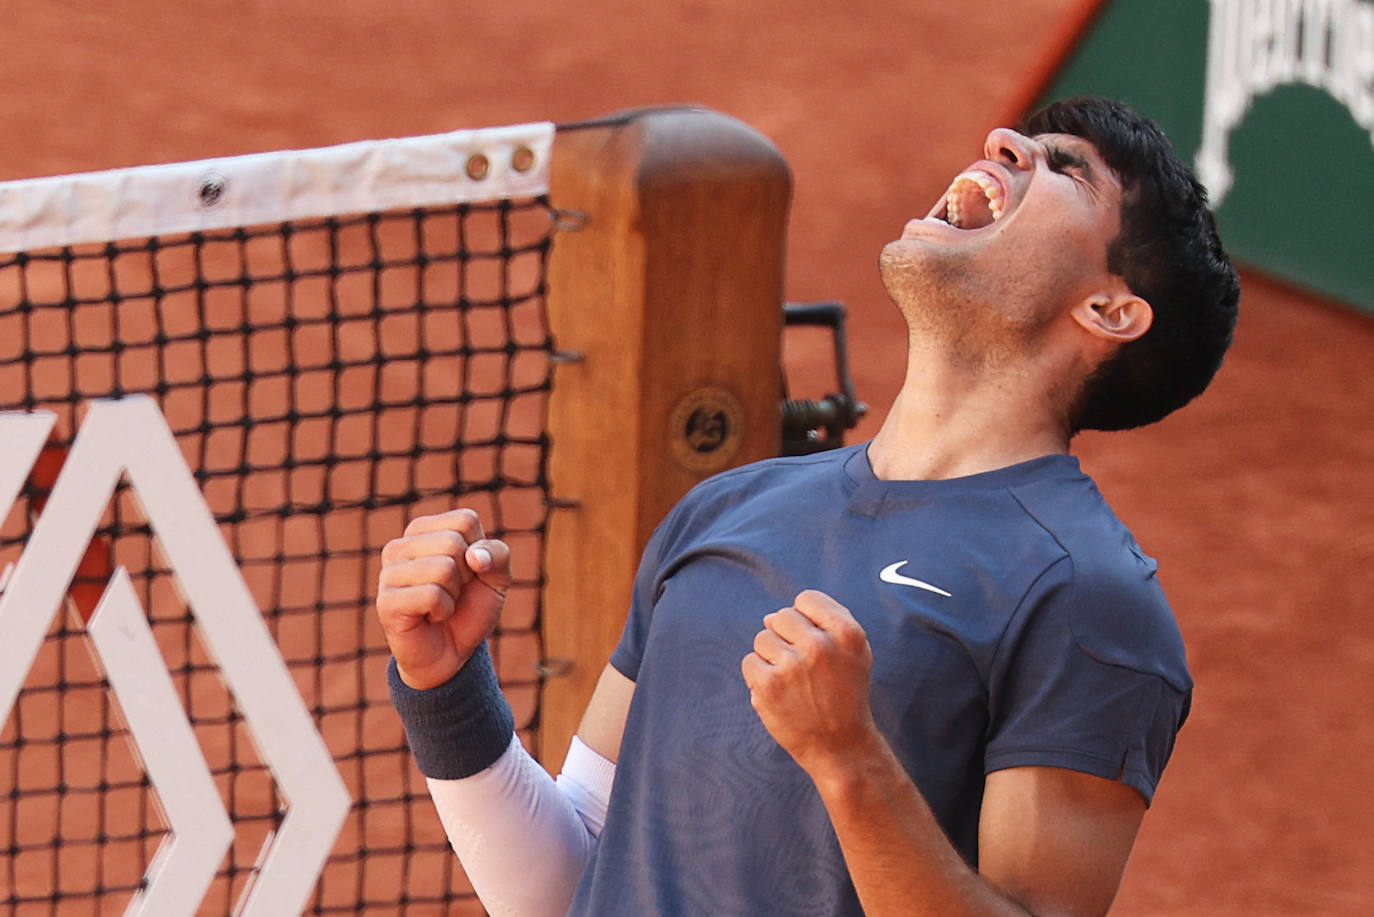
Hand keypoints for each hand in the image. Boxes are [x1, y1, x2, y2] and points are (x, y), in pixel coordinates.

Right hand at [376, 508, 510, 689]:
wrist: (451, 653)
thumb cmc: (469, 608)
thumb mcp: (497, 578)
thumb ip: (498, 555)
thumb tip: (474, 555)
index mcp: (424, 530)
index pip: (465, 520)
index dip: (479, 551)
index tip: (468, 572)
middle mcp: (400, 545)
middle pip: (454, 542)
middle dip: (466, 575)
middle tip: (453, 592)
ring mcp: (389, 572)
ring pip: (443, 567)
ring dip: (454, 594)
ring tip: (441, 605)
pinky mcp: (386, 601)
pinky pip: (432, 594)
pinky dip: (443, 610)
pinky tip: (431, 617)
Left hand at [741, 590, 877, 775]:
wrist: (840, 746)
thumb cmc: (846, 695)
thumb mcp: (855, 653)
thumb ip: (824, 623)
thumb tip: (769, 617)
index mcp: (847, 633)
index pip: (807, 599)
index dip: (806, 619)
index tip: (813, 642)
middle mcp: (821, 645)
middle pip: (781, 617)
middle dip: (786, 638)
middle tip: (803, 669)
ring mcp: (793, 665)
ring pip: (762, 638)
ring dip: (771, 658)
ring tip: (793, 683)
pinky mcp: (769, 685)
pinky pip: (749, 662)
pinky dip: (758, 677)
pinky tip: (779, 694)